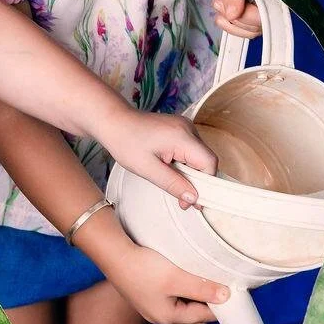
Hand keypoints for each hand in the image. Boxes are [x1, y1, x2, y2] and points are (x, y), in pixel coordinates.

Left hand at [98, 107, 216, 208]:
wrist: (114, 122)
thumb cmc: (126, 143)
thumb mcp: (147, 169)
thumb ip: (172, 184)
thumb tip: (194, 199)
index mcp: (182, 136)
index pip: (209, 162)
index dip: (205, 184)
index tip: (191, 201)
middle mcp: (188, 128)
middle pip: (205, 160)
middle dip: (196, 180)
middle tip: (180, 197)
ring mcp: (185, 126)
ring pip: (199, 156)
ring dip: (189, 172)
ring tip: (168, 177)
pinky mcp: (180, 128)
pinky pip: (191, 149)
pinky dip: (185, 162)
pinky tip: (168, 167)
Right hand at [109, 242, 228, 323]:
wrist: (114, 254)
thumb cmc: (143, 268)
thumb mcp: (177, 277)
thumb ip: (202, 288)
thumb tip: (226, 297)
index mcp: (167, 317)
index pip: (202, 317)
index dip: (218, 307)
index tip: (231, 295)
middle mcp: (158, 316)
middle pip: (191, 320)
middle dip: (206, 309)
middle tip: (217, 292)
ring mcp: (149, 306)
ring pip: (180, 310)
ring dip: (192, 300)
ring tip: (202, 284)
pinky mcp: (144, 294)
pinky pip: (169, 300)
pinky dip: (180, 294)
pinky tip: (182, 279)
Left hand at [213, 0, 264, 38]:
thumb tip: (232, 16)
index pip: (265, 15)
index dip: (245, 16)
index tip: (225, 5)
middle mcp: (275, 6)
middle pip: (257, 26)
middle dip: (234, 18)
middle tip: (217, 1)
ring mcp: (265, 13)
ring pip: (250, 31)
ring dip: (230, 23)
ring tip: (217, 4)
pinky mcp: (255, 17)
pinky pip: (245, 30)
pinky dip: (230, 26)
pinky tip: (220, 16)